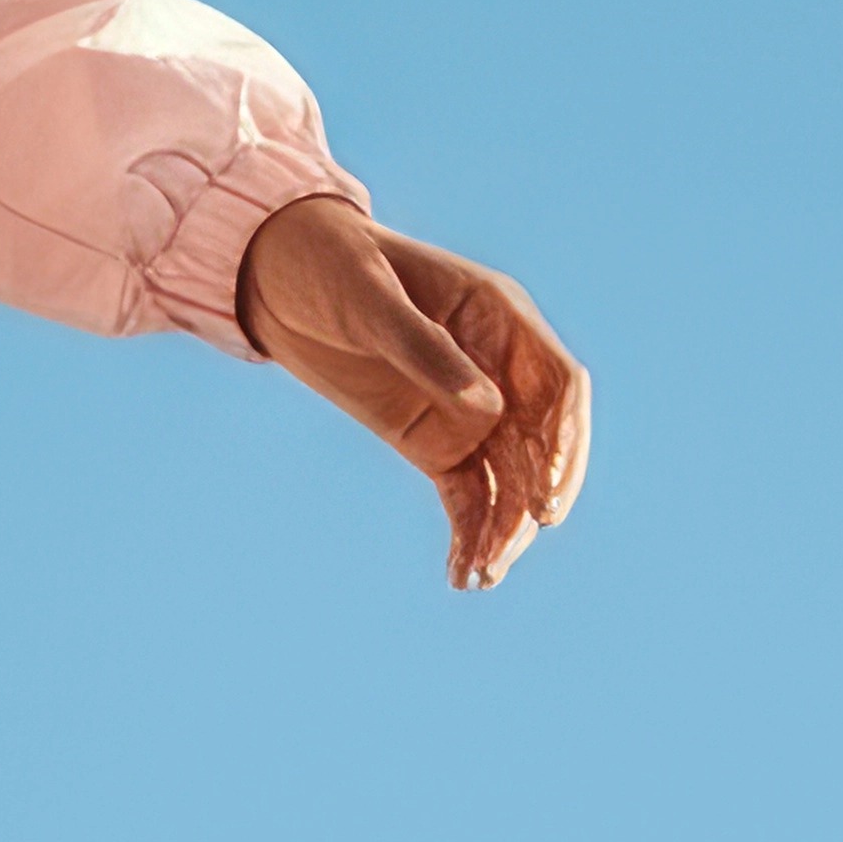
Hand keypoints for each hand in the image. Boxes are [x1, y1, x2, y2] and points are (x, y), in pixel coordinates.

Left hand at [238, 193, 590, 591]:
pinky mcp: (434, 442)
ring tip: (482, 575)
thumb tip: (488, 409)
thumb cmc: (330, 265)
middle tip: (524, 534)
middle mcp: (498, 371)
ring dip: (503, 529)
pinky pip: (465, 495)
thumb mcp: (369, 301)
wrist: (277, 275)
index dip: (565, 439)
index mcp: (500, 320)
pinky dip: (468, 533)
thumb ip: (424, 349)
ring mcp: (469, 411)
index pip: (559, 387)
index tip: (550, 489)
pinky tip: (461, 576)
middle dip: (538, 493)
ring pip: (507, 480)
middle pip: (541, 444)